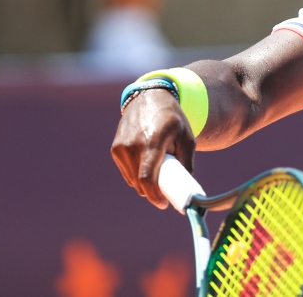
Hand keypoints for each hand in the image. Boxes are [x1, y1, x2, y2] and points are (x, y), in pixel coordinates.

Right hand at [111, 89, 195, 209]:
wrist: (148, 98)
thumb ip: (187, 161)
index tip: (163, 204)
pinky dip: (136, 175)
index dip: (154, 195)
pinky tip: (146, 167)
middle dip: (153, 191)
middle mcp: (132, 145)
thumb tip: (186, 186)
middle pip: (139, 183)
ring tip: (158, 172)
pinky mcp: (115, 149)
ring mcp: (121, 147)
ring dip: (144, 184)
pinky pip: (126, 172)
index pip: (147, 177)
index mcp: (152, 141)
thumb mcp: (187, 137)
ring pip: (132, 180)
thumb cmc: (172, 119)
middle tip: (166, 191)